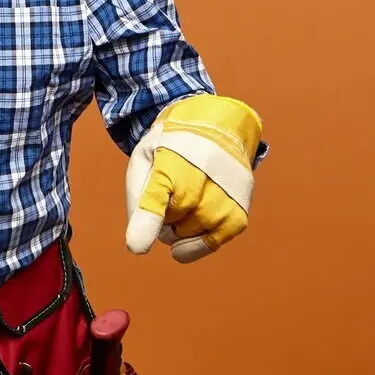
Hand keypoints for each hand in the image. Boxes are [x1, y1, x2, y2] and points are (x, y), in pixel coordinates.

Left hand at [124, 94, 262, 262]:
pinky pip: (209, 244)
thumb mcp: (144, 156)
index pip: (158, 197)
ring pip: (186, 236)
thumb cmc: (174, 147)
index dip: (147, 220)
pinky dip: (195, 243)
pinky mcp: (238, 216)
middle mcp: (202, 182)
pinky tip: (191, 225)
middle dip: (161, 216)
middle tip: (170, 188)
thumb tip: (141, 239)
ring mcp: (223, 201)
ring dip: (179, 226)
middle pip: (167, 224)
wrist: (219, 128)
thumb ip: (136, 196)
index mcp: (172, 162)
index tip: (137, 246)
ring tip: (186, 196)